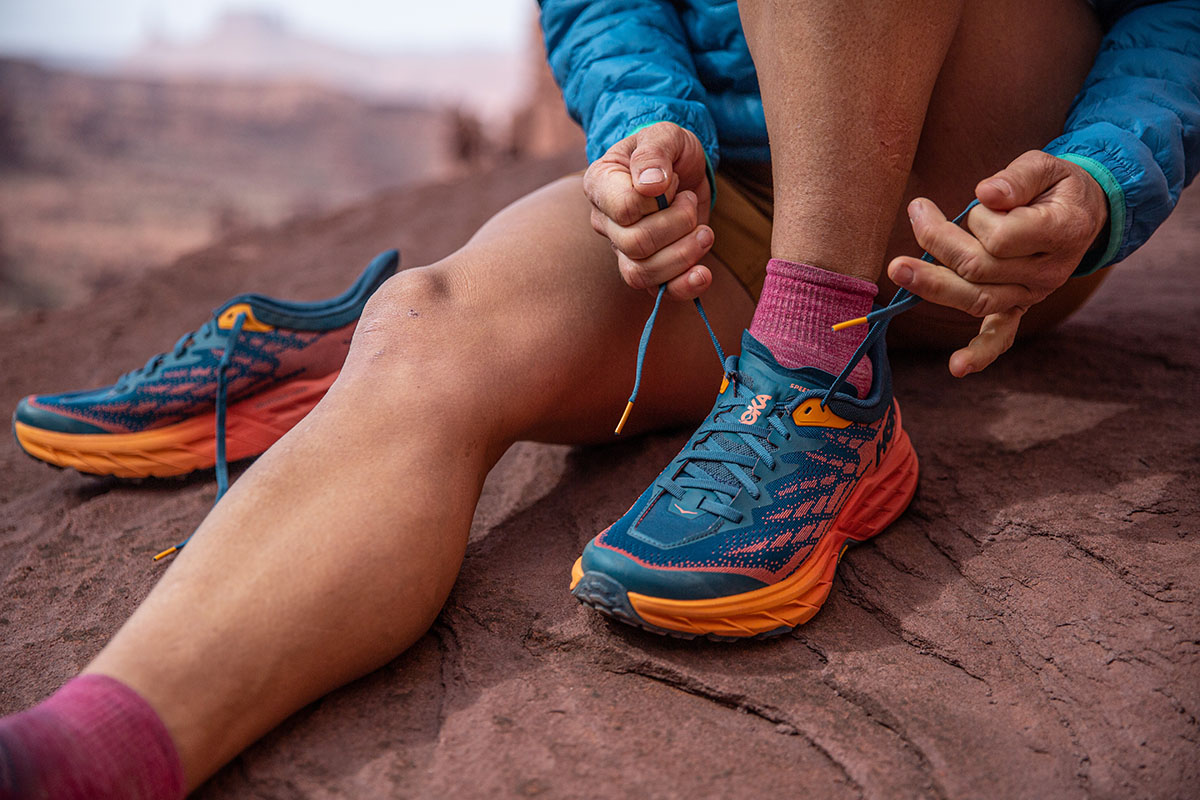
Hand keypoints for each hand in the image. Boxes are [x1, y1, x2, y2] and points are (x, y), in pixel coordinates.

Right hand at [583, 121, 713, 299]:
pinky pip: (658, 292)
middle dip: (678, 225)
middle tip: (690, 201)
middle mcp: (606, 222)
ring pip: (643, 273)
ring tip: (704, 232)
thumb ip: (655, 152)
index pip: (624, 208)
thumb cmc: (667, 149)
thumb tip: (651, 185)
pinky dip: (683, 287)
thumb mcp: (664, 134)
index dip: (657, 200)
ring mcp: (624, 250)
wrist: (682, 167)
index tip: (671, 180)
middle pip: (635, 245)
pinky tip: (703, 274)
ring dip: (685, 254)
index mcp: (600, 185)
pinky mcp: (650, 268)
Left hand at [887, 150, 1107, 376]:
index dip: (978, 217)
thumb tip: (985, 194)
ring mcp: (1033, 294)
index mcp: (1061, 232)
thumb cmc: (1055, 186)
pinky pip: (1001, 335)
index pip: (1001, 237)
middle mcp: (1049, 272)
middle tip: (917, 211)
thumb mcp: (1045, 165)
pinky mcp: (1019, 306)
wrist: (1084, 213)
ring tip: (898, 269)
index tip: (976, 196)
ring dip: (933, 286)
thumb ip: (1017, 178)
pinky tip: (958, 368)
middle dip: (939, 241)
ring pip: (977, 299)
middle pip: (979, 268)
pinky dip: (980, 353)